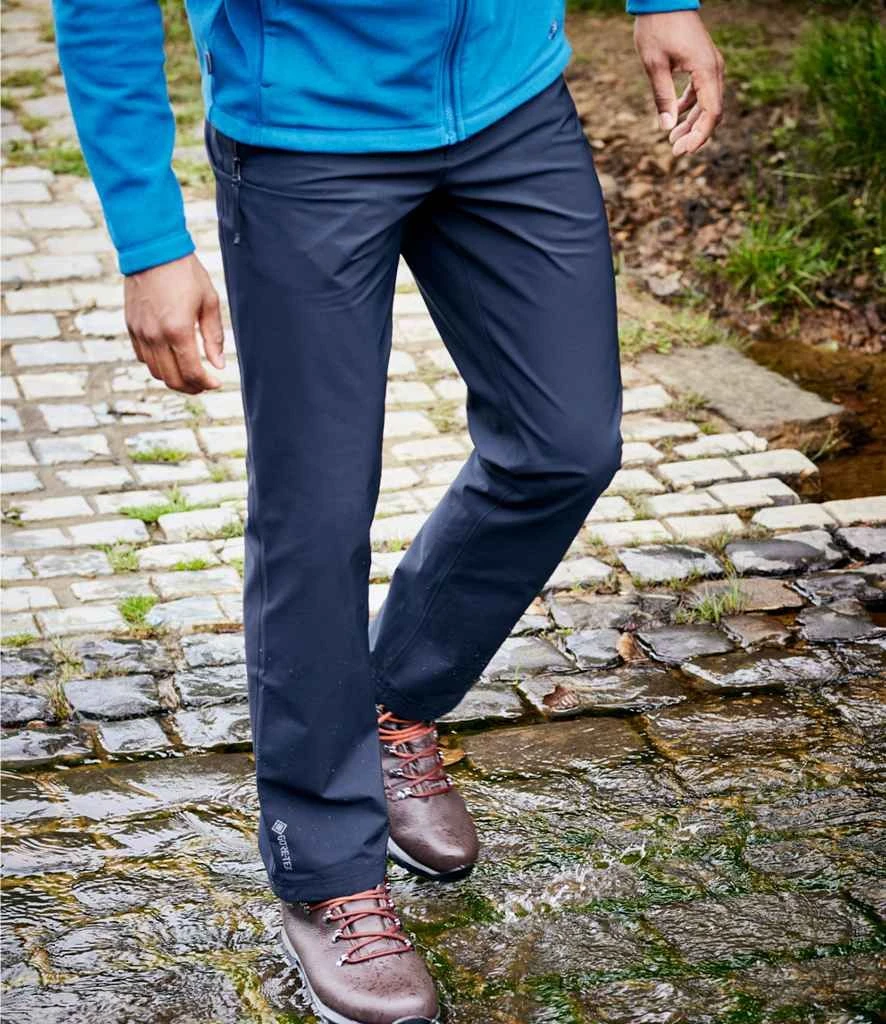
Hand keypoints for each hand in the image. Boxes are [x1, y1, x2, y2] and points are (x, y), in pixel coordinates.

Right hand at [124, 253, 224, 392]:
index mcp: (177, 330)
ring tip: (190, 375)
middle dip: (191, 387)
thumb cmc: (185, 273)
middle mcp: (155, 335)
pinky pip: (143, 358)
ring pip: (156, 372)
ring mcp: (140, 332)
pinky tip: (171, 359)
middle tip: (204, 384)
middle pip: (172, 379)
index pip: (192, 372)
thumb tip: (218, 364)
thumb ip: (213, 337)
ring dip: (174, 379)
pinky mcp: (131, 326)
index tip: (216, 382)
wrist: (152, 250)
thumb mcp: (208, 302)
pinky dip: (158, 365)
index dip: (206, 383)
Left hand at [634, 11, 724, 156]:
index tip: (682, 150)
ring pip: (707, 104)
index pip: (711, 113)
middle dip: (696, 134)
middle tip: (675, 150)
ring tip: (673, 139)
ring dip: (692, 123)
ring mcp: (711, 66)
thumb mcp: (654, 65)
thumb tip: (666, 127)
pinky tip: (674, 117)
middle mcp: (714, 69)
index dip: (699, 136)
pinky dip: (690, 107)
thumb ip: (662, 97)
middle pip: (712, 112)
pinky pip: (702, 92)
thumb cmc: (657, 28)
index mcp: (706, 70)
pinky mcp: (703, 63)